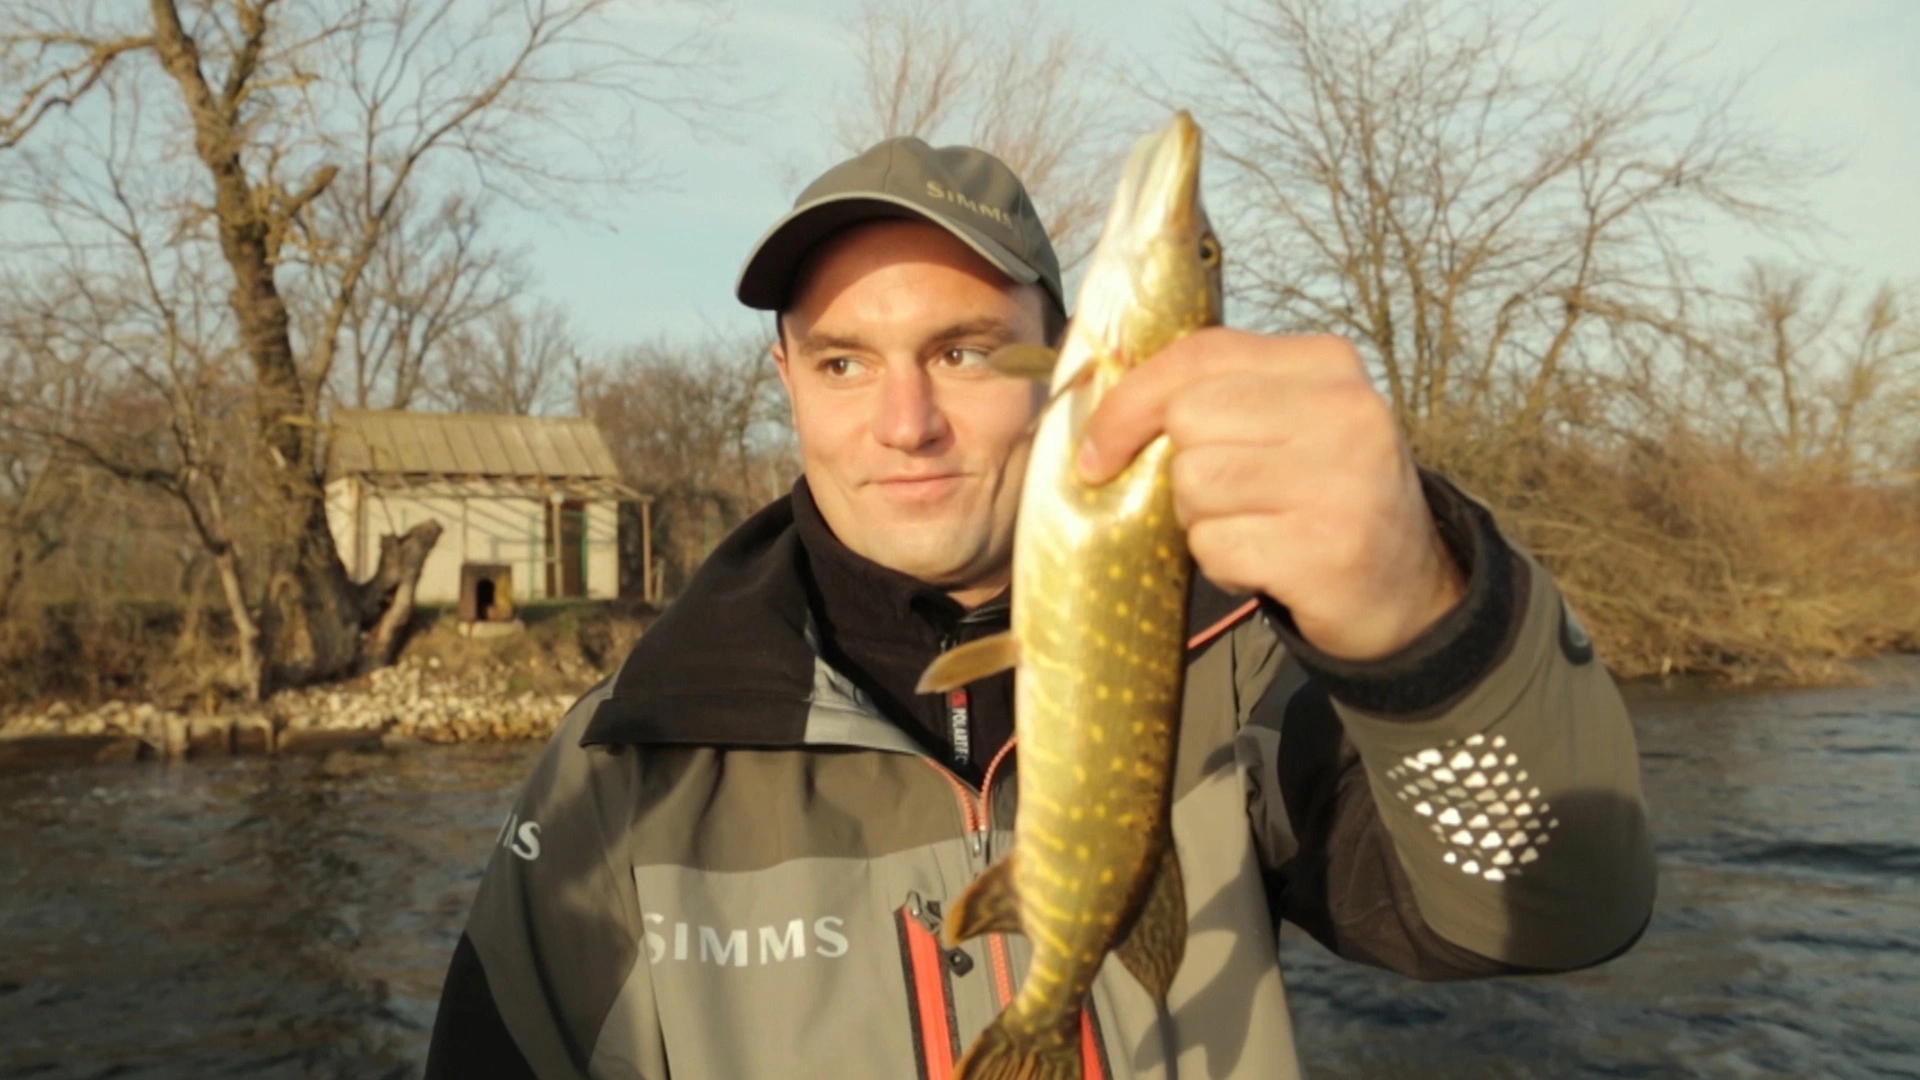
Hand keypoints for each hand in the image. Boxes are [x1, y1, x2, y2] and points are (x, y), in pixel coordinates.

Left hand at [1075, 329, 1465, 660]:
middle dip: (1179, 470)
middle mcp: (1344, 411)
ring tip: (1253, 530)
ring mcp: (1341, 480)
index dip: (1130, 401)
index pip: (1199, 356)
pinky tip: (1265, 564)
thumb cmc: (1323, 496)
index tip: (1098, 447)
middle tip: (1221, 501)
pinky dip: (1221, 564)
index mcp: (1327, 364)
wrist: (1409, 589)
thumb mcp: (1291, 423)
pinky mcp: (1326, 548)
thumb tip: (1105, 406)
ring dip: (1201, 521)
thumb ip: (1220, 396)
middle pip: (1189, 420)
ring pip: (1194, 484)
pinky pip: (1215, 545)